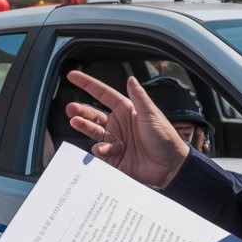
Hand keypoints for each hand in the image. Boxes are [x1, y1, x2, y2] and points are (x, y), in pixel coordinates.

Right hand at [65, 71, 188, 188]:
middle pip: (93, 113)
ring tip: (75, 122)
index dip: (87, 84)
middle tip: (70, 108)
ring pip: (92, 130)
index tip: (72, 76)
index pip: (102, 93)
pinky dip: (100, 148)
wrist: (170, 166)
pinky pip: (100, 150)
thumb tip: (130, 79)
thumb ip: (139, 97)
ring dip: (83, 126)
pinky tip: (105, 148)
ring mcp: (114, 139)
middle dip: (80, 110)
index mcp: (126, 110)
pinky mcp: (113, 156)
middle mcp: (118, 123)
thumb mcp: (151, 114)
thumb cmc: (165, 138)